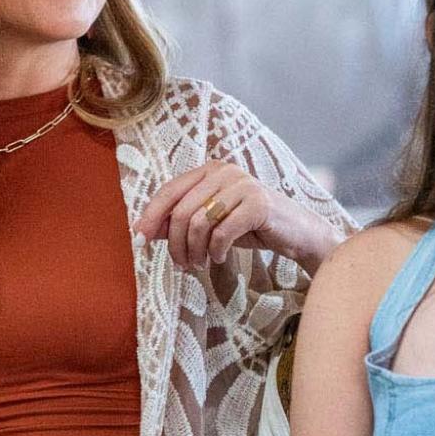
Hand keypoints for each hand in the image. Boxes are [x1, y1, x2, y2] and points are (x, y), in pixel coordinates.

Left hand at [133, 160, 338, 273]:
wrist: (295, 233)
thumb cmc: (249, 226)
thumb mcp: (210, 222)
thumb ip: (180, 222)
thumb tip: (144, 229)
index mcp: (209, 170)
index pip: (169, 190)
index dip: (151, 215)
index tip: (139, 238)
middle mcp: (224, 171)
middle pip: (182, 210)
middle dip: (176, 244)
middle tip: (181, 265)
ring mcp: (242, 185)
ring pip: (199, 222)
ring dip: (194, 251)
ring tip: (199, 264)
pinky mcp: (258, 204)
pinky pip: (222, 232)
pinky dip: (215, 251)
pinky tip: (219, 258)